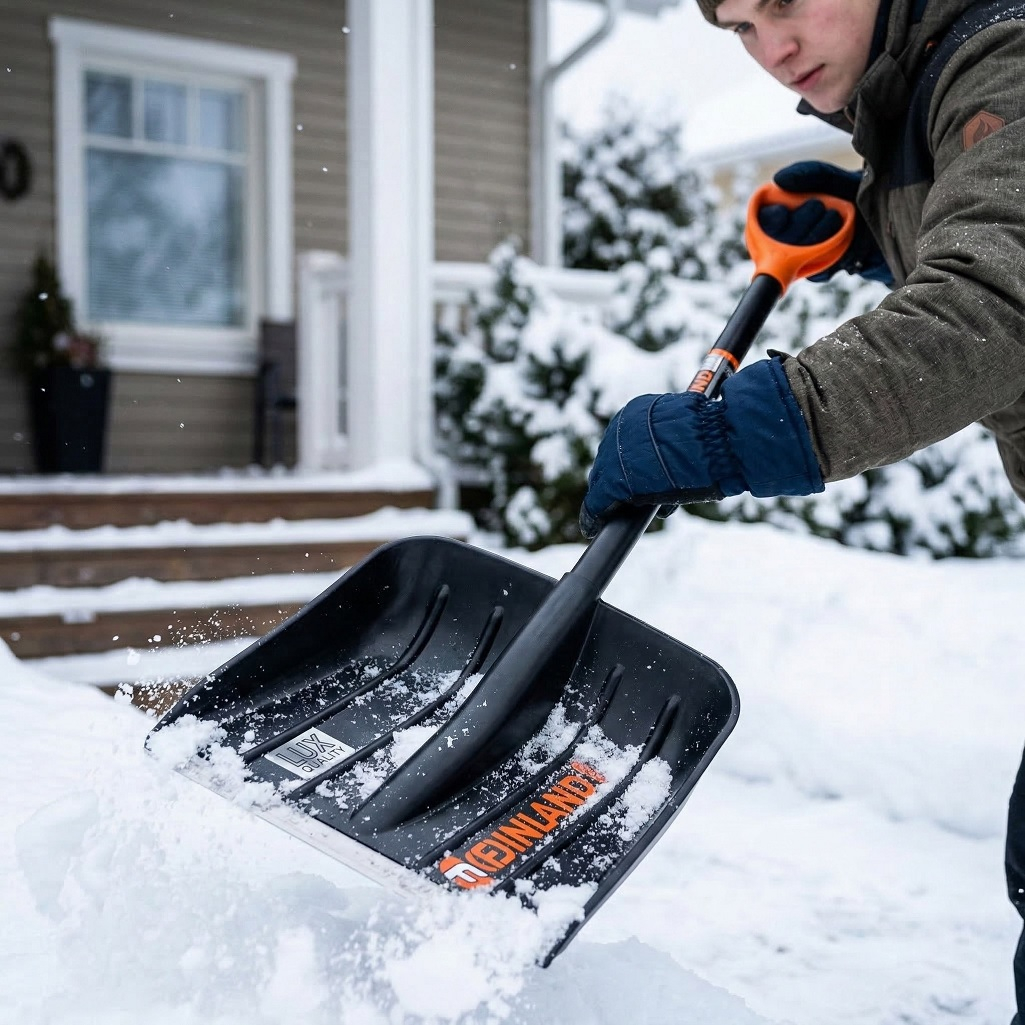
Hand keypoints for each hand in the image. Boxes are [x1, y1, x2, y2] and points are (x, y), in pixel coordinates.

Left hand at [579, 358, 824, 538]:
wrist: (714, 443)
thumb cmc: (713, 437)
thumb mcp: (688, 434)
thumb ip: (671, 445)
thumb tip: (673, 461)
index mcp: (636, 412)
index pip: (623, 443)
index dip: (628, 464)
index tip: (633, 478)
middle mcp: (620, 430)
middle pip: (609, 461)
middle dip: (616, 482)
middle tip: (625, 501)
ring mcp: (613, 455)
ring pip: (603, 481)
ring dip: (609, 499)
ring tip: (611, 515)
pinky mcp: (611, 482)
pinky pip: (597, 501)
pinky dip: (594, 515)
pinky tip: (592, 526)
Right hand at [758, 161, 892, 285]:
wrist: (887, 214)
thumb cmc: (856, 193)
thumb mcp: (833, 178)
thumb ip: (808, 174)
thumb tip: (778, 179)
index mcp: (785, 211)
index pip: (765, 221)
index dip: (772, 219)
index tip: (783, 212)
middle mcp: (789, 236)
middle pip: (779, 240)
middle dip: (798, 222)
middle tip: (817, 206)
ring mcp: (803, 256)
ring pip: (796, 255)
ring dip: (814, 234)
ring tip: (833, 217)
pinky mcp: (821, 271)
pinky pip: (816, 271)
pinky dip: (828, 252)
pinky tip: (842, 236)